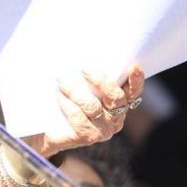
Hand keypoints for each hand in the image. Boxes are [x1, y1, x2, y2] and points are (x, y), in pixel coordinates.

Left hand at [26, 64, 144, 155]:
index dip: (136, 80)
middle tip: (84, 68)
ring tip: (60, 80)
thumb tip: (82, 49)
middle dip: (101, 81)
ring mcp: (103, 129)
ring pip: (93, 106)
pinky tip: (58, 96)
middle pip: (115, 97)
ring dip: (75, 91)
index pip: (133, 91)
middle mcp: (116, 118)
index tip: (133, 66)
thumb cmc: (67, 99)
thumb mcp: (80, 85)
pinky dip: (67, 104)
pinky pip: (79, 118)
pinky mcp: (88, 137)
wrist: (49, 128)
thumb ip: (88, 73)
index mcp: (119, 103)